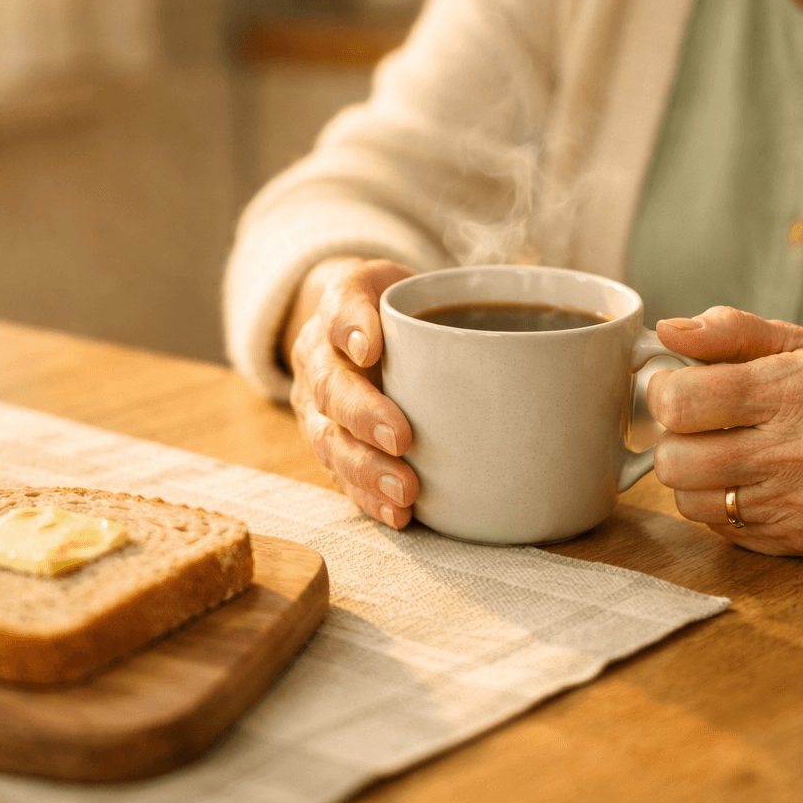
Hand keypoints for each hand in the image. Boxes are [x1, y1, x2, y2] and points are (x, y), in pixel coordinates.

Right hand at [285, 258, 419, 526]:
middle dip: (362, 416)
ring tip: (405, 492)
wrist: (368, 338)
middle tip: (401, 438)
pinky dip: (369, 500)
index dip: (349, 327)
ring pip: (330, 443)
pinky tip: (398, 516)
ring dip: (365, 470)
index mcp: (337, 315)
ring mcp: (320, 414)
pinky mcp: (334, 452)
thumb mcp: (416, 287)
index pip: (336, 312)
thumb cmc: (403, 313)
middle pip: (330, 389)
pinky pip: (343, 480)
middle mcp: (319, 365)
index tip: (370, 347)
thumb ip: (442, 297)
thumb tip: (483, 340)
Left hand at [646, 306, 802, 555]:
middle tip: (695, 422)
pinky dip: (721, 503)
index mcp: (798, 391)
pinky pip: (720, 528)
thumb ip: (731, 331)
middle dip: (672, 437)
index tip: (675, 384)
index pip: (683, 404)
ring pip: (688, 502)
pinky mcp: (800, 541)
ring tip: (722, 449)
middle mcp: (800, 454)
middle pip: (675, 461)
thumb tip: (667, 330)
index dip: (663, 390)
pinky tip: (750, 478)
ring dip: (692, 475)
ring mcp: (801, 505)